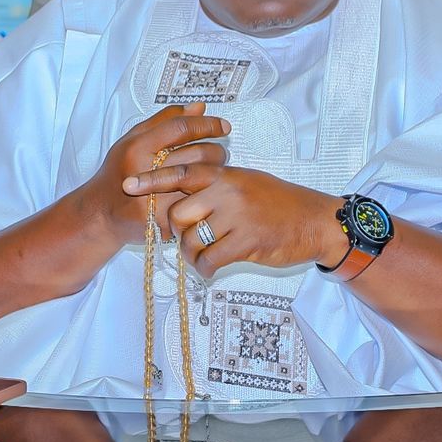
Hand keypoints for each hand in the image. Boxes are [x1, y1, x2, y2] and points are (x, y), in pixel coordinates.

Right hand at [81, 102, 229, 246]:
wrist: (100, 214)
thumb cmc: (119, 172)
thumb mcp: (133, 139)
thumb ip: (165, 121)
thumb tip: (199, 107)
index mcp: (137, 147)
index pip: (181, 128)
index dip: (207, 124)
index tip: (224, 126)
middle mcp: (145, 171)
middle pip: (198, 154)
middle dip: (217, 151)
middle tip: (220, 151)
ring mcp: (154, 199)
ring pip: (203, 180)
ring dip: (215, 173)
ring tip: (214, 170)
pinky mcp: (162, 221)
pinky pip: (196, 204)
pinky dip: (205, 196)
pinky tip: (206, 192)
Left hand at [124, 162, 346, 278]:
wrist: (313, 220)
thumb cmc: (277, 201)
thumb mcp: (245, 181)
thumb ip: (216, 182)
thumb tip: (184, 189)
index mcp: (224, 174)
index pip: (180, 172)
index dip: (152, 180)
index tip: (128, 185)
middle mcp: (227, 191)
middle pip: (178, 213)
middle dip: (177, 231)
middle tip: (189, 238)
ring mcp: (236, 216)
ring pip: (191, 239)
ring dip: (191, 254)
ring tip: (202, 256)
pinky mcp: (246, 242)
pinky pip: (209, 259)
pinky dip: (206, 269)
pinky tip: (212, 269)